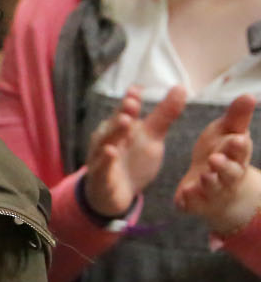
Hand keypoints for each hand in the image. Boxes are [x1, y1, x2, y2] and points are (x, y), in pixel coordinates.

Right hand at [83, 84, 185, 218]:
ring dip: (114, 132)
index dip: (130, 99)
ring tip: (125, 121)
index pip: (126, 110)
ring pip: (106, 142)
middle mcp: (108, 139)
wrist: (115, 194)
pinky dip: (105, 160)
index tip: (137, 89)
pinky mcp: (100, 177)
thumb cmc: (133, 160)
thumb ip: (164, 114)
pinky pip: (101, 167)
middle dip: (122, 112)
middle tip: (132, 102)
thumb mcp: (152, 137)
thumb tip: (180, 87)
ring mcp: (101, 158)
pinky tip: (110, 152)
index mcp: (121, 127)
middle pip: (115, 124)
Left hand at [175, 95, 260, 236]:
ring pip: (212, 187)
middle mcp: (227, 175)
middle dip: (224, 166)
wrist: (217, 189)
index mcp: (236, 156)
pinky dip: (189, 199)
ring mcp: (212, 191)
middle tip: (215, 159)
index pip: (240, 150)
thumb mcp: (227, 133)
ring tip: (204, 176)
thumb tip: (248, 94)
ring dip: (209, 182)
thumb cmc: (222, 153)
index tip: (236, 138)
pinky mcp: (195, 203)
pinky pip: (192, 203)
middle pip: (229, 172)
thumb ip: (236, 117)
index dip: (238, 146)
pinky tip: (185, 193)